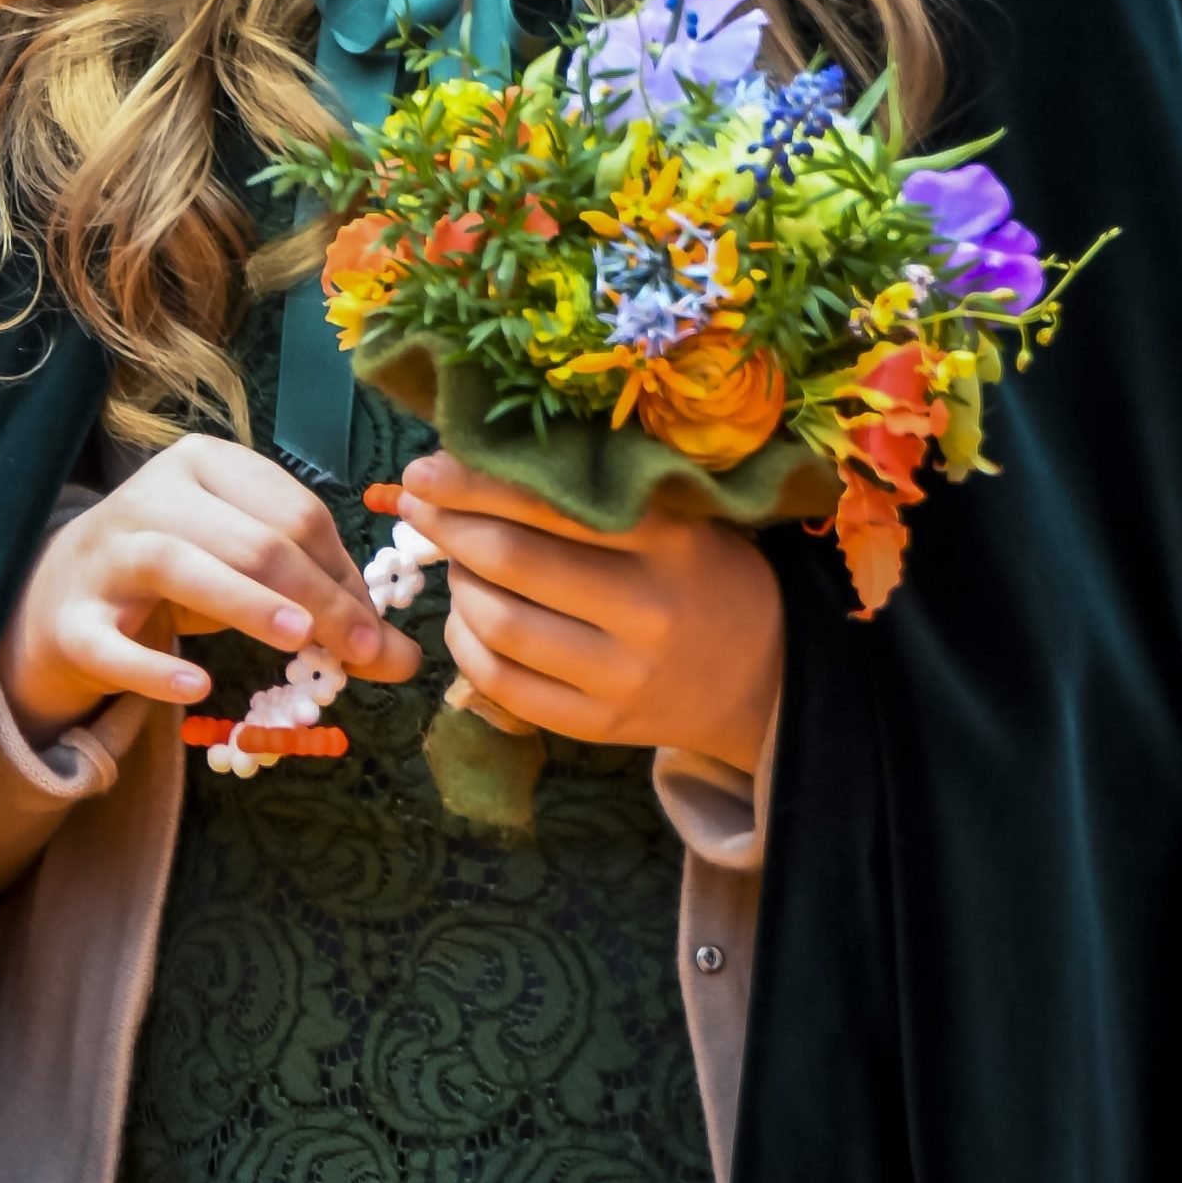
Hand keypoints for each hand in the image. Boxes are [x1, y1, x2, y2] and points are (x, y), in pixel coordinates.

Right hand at [0, 435, 421, 743]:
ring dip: (247, 604)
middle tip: (363, 652)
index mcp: (206, 463)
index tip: (377, 628)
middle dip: (317, 596)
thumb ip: (323, 601)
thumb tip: (404, 659)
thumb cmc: (179, 569)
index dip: (343, 570)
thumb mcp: (249, 569)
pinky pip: (112, 644)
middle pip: (251, 538)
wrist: (62, 593)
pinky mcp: (71, 620)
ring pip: (182, 566)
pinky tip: (197, 688)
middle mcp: (153, 495)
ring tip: (300, 641)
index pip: (295, 511)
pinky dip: (154, 668)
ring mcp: (107, 554)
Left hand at [398, 453, 783, 776]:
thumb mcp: (675, 516)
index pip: (550, 503)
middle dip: (449, 526)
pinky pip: (503, 685)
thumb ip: (596, 492)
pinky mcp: (598, 727)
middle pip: (513, 562)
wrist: (764, 674)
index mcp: (667, 541)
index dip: (474, 483)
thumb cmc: (702, 571)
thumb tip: (481, 455)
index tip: (426, 467)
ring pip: (500, 626)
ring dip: (456, 584)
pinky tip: (464, 615)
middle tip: (417, 501)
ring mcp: (620, 678)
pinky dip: (465, 643)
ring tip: (451, 557)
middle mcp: (645, 611)